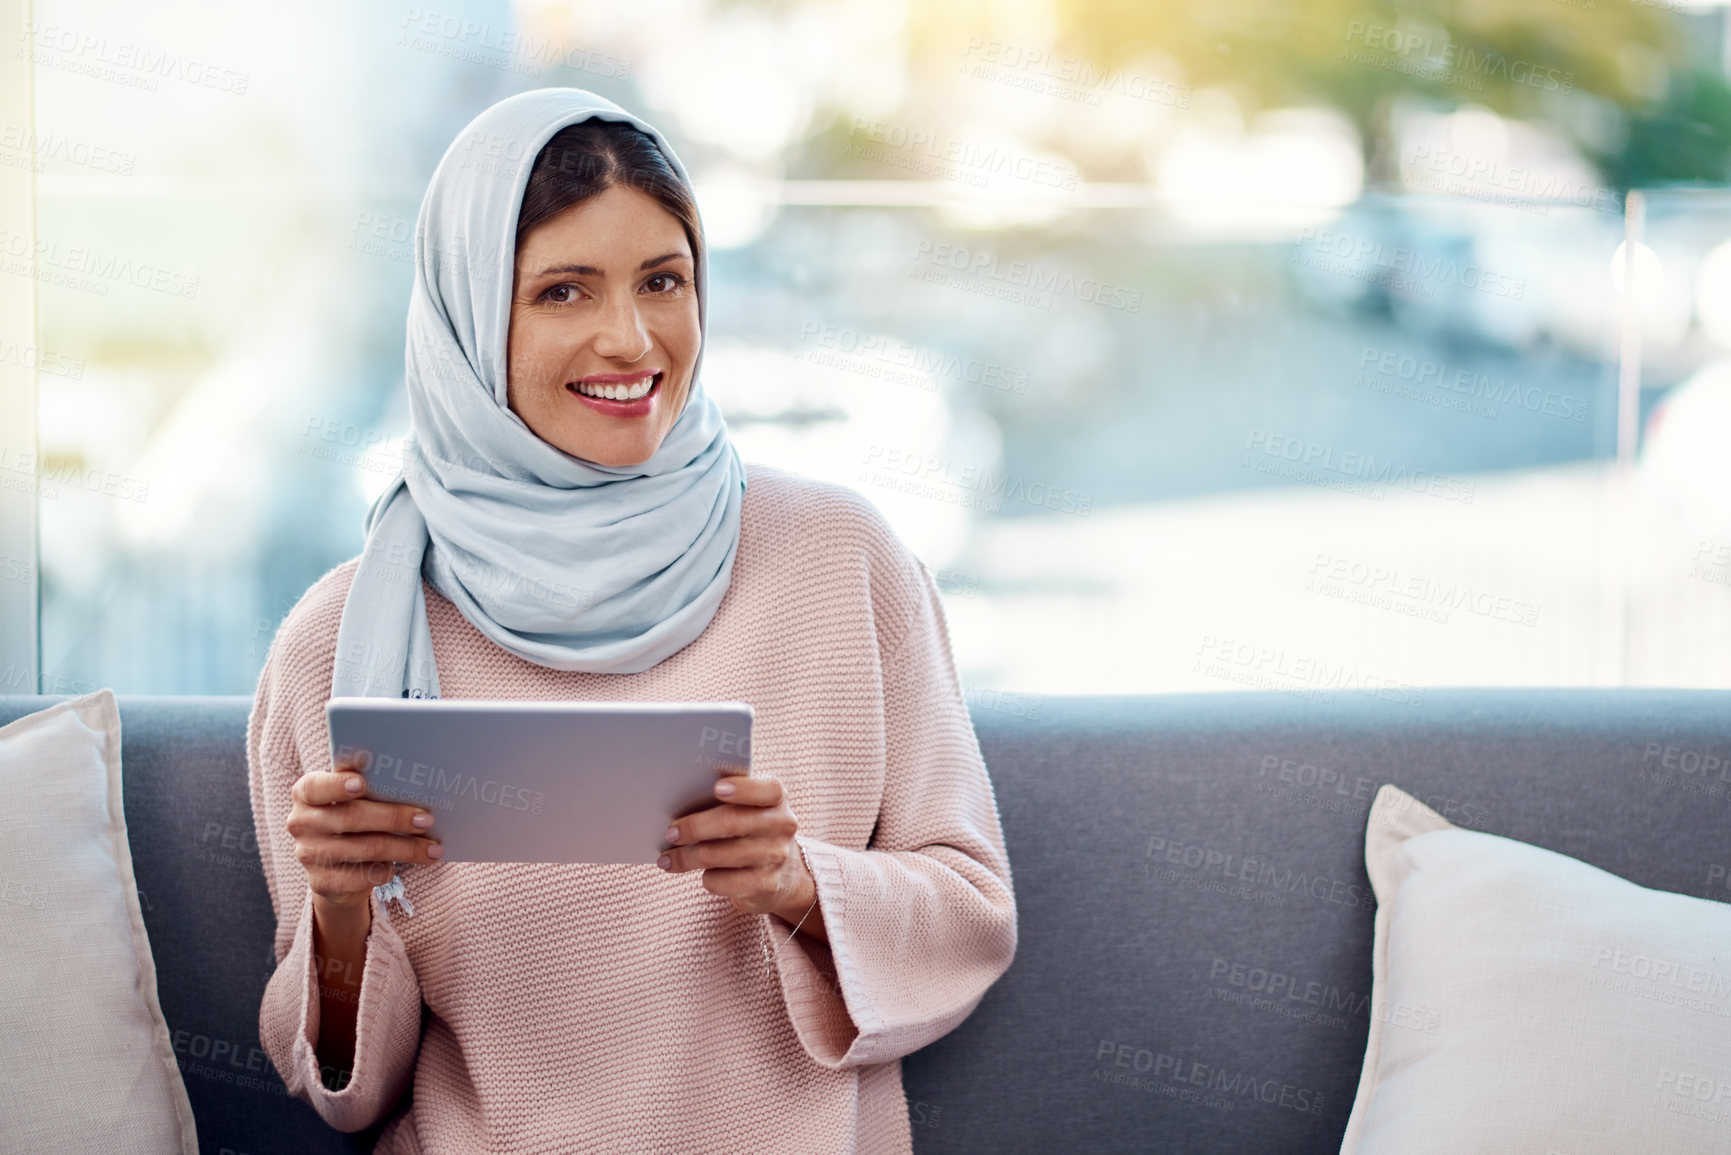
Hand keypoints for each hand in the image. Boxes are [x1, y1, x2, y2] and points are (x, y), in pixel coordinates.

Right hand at [287, 750, 443, 913]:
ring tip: (433, 848)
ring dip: (405, 848)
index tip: (362, 783)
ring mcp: (309, 855)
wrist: (337, 864)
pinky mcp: (322, 883)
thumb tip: (414, 782)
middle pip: (351, 818)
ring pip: (365, 849)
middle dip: (394, 818)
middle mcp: (301, 823)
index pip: (316, 786)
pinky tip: (402, 866)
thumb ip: (372, 788)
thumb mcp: (355, 799)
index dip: (337, 784)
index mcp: (306, 793)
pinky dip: (387, 870)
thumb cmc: (355, 818)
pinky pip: (363, 876)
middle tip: (426, 820)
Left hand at [656, 775, 822, 938]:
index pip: (768, 789)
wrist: (783, 873)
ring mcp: (776, 856)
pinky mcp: (767, 885)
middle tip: (670, 833)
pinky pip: (723, 882)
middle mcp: (782, 825)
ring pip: (719, 855)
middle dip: (694, 827)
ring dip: (686, 857)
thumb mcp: (749, 808)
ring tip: (667, 859)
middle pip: (732, 822)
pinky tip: (701, 875)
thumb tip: (677, 802)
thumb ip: (726, 799)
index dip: (743, 788)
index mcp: (777, 798)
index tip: (716, 788)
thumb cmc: (751, 829)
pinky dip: (706, 878)